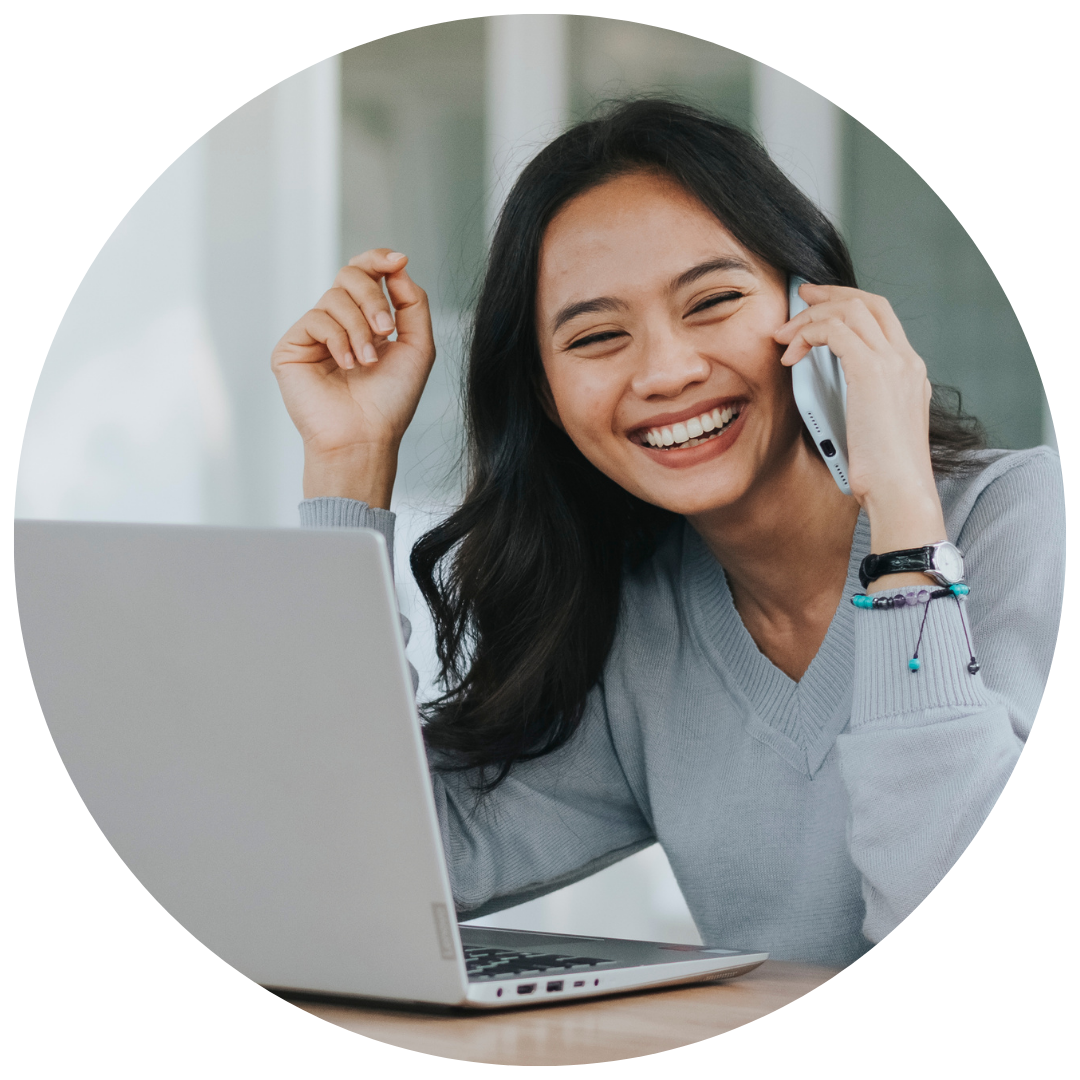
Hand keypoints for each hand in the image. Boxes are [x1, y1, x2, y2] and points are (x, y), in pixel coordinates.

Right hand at [271, 250, 435, 506]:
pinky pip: (316, 318)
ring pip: (335, 297)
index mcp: (367, 321)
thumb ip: (413, 303)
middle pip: (350, 275)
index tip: (398, 261)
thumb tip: (397, 267)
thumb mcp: (418, 347)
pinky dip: (338, 339)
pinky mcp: (292, 346)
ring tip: (368, 362)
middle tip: (387, 331)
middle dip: (373, 298)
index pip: (366, 274)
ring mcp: (314, 334)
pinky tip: (347, 365)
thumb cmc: (391, 401)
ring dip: (359, 328)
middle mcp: (340, 323)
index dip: (378, 259)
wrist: (365, 436)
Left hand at [774, 284, 946, 587]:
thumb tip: (827, 394)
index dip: (848, 303)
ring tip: (782, 336)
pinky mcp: (872, 371)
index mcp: (909, 372)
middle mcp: (907, 361)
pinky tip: (790, 357)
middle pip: (869, 302)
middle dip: (830, 294)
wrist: (900, 493)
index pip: (882, 319)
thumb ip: (859, 403)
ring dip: (809, 318)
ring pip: (850, 310)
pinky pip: (835, 330)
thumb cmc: (881, 475)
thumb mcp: (872, 430)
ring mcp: (894, 363)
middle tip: (798, 299)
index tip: (817, 306)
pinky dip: (807, 334)